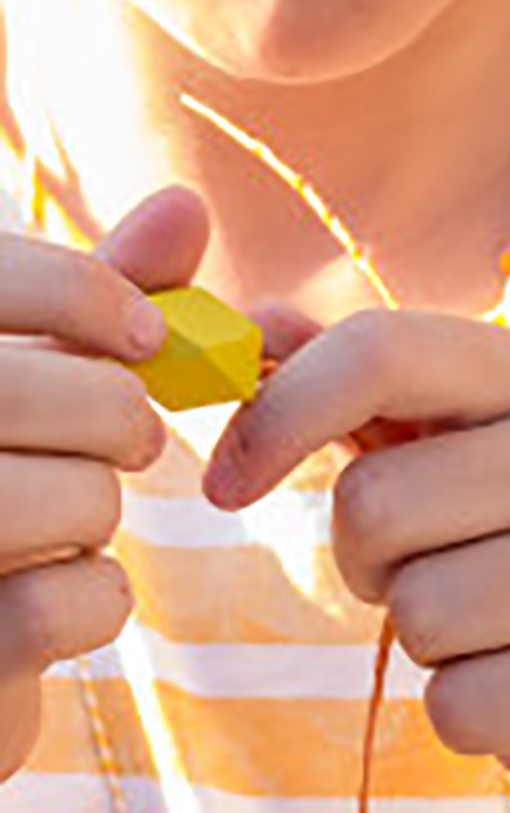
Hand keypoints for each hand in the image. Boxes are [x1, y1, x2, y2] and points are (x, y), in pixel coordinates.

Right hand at [0, 185, 209, 780]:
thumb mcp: (19, 385)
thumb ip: (86, 301)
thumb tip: (187, 203)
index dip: (87, 290)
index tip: (145, 335)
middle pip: (62, 395)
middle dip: (116, 418)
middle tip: (117, 442)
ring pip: (83, 498)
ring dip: (96, 517)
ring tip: (48, 527)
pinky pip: (83, 599)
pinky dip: (92, 604)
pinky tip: (44, 608)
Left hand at [201, 306, 509, 803]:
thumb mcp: (450, 451)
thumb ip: (355, 383)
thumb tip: (251, 325)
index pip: (380, 350)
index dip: (274, 416)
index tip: (226, 482)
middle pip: (377, 506)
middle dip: (367, 564)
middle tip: (426, 578)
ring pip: (422, 616)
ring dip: (423, 646)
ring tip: (486, 635)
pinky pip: (466, 707)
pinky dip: (465, 716)